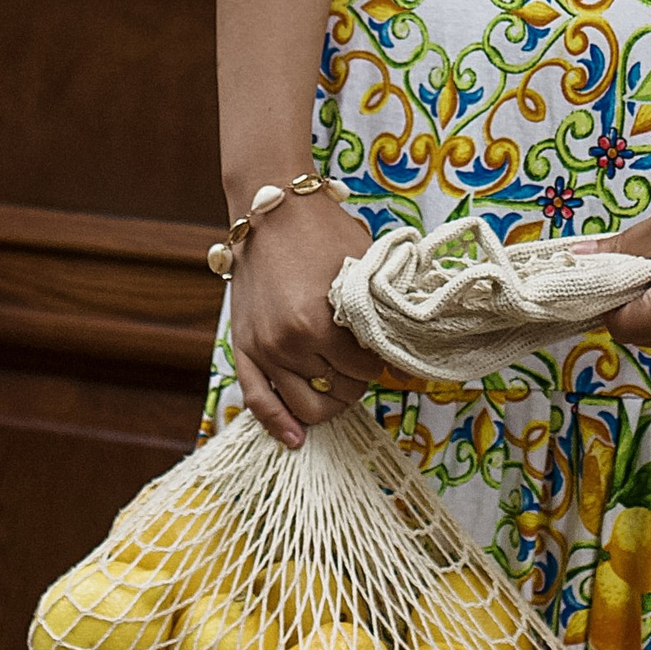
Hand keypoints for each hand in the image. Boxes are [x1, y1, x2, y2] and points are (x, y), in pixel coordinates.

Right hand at [226, 185, 378, 446]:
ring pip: (303, 406)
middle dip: (358, 383)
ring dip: (328, 403)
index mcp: (320, 324)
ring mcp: (262, 349)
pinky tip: (296, 440)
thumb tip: (408, 360)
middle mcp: (288, 344)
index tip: (386, 351)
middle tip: (365, 365)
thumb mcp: (363, 268)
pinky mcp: (242, 348)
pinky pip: (257, 401)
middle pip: (337, 391)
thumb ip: (382, 314)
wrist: (270, 209)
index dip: (382, 362)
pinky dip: (277, 425)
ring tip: (341, 386)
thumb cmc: (323, 232)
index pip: (365, 370)